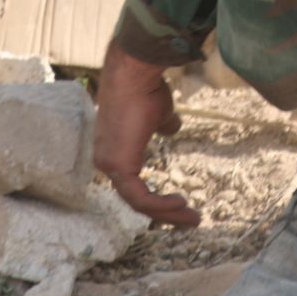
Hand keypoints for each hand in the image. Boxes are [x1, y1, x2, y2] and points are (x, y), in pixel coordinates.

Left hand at [93, 39, 200, 227]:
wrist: (135, 75)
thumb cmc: (145, 89)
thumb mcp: (158, 113)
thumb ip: (163, 125)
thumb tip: (173, 128)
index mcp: (114, 150)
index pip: (133, 186)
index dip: (156, 199)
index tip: (180, 203)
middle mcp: (106, 161)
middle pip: (135, 200)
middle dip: (164, 213)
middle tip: (189, 220)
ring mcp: (109, 165)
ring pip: (138, 203)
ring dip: (166, 213)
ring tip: (190, 217)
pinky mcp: (118, 166)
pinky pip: (140, 198)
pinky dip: (161, 205)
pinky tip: (180, 203)